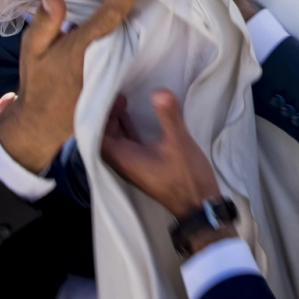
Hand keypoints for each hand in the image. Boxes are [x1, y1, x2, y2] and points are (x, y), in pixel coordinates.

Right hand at [0, 0, 154, 172]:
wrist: (43, 124)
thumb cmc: (38, 80)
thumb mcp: (32, 50)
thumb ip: (45, 23)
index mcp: (82, 46)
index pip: (110, 14)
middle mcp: (104, 56)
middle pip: (128, 20)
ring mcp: (115, 69)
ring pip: (132, 34)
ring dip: (142, 9)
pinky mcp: (119, 76)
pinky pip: (130, 48)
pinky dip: (135, 28)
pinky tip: (142, 11)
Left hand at [101, 91, 237, 254]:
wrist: (199, 206)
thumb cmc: (186, 176)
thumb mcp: (179, 142)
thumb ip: (168, 116)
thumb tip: (159, 92)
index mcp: (124, 159)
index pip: (99, 137)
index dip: (101, 117)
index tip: (110, 97)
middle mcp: (125, 164)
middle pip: (105, 138)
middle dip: (108, 117)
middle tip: (118, 96)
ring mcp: (135, 166)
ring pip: (118, 142)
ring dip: (118, 123)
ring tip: (124, 101)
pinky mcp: (146, 166)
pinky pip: (130, 145)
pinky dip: (129, 131)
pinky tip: (138, 118)